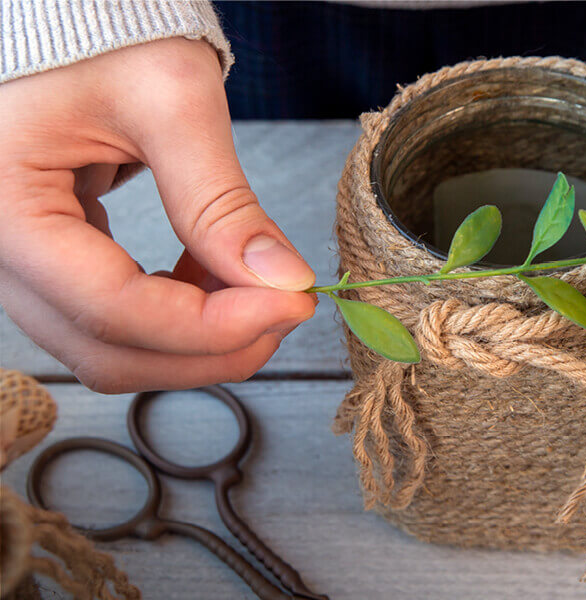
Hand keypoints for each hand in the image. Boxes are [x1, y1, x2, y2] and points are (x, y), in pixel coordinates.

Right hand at [0, 38, 316, 392]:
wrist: (75, 17)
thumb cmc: (105, 35)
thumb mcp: (171, 100)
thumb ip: (223, 199)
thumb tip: (285, 281)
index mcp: (4, 205)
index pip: (111, 306)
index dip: (210, 325)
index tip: (291, 306)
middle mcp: (0, 250)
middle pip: (108, 350)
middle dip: (211, 346)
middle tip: (289, 310)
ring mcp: (24, 263)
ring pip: (112, 348)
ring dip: (197, 339)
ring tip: (259, 286)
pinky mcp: (57, 262)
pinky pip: (115, 319)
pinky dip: (178, 316)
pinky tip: (218, 274)